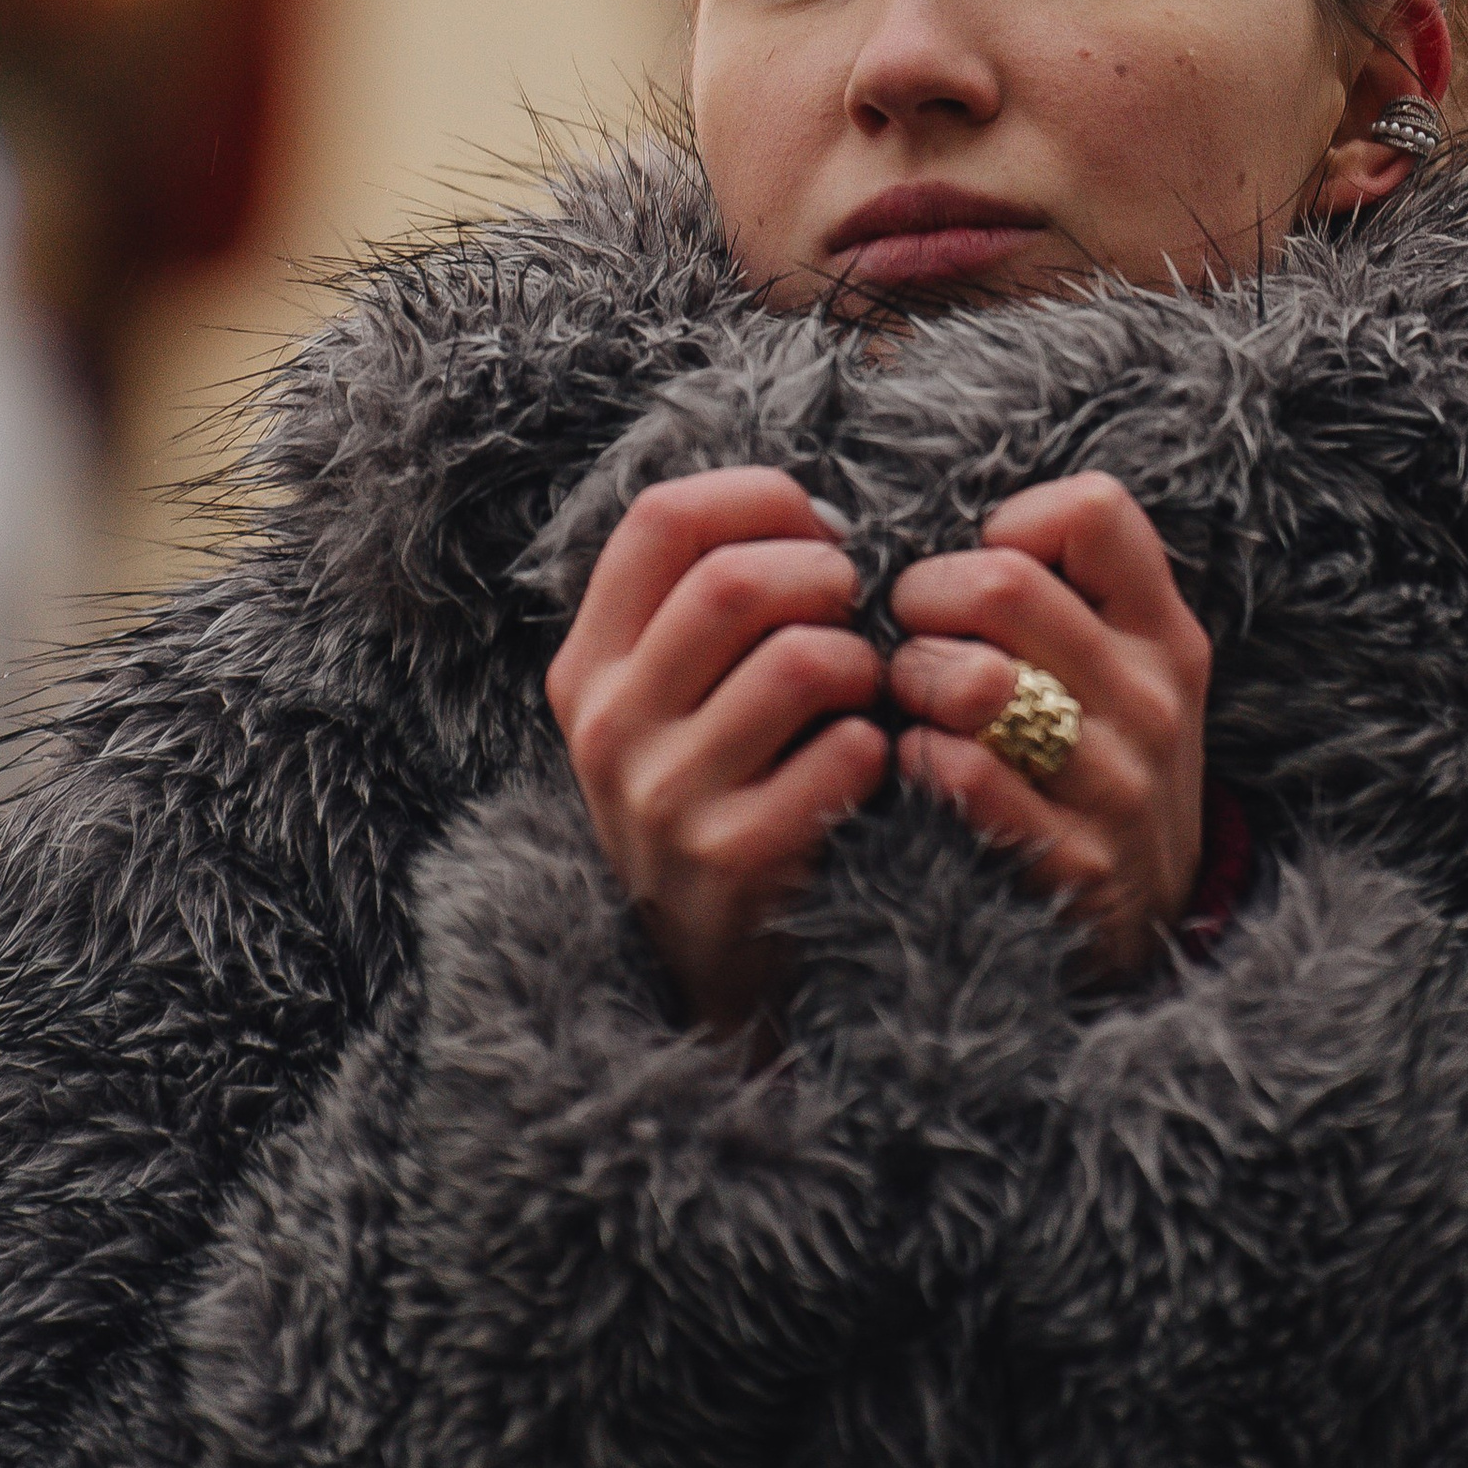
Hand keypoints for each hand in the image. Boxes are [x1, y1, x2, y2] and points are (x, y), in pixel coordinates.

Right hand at [545, 468, 886, 1036]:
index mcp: (588, 665)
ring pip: (804, 660)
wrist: (713, 966)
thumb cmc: (720, 794)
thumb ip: (707, 606)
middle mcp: (608, 726)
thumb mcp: (671, 700)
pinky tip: (866, 765)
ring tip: (863, 693)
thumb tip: (819, 514)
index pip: (664, 518)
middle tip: (854, 612)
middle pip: (736, 580)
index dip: (760, 501)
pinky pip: (846, 750)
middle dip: (826, 577)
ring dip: (863, 662)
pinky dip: (879, 743)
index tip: (813, 533)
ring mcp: (663, 798)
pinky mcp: (732, 859)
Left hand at [888, 474, 1209, 979]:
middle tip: (910, 634)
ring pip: (977, 682)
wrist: (1145, 929)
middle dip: (923, 598)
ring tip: (911, 702)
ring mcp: (1118, 785)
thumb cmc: (1096, 769)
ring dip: (913, 681)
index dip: (1011, 523)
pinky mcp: (1073, 863)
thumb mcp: (1118, 674)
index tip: (983, 570)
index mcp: (1163, 633)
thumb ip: (1058, 597)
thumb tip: (945, 529)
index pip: (1094, 511)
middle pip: (1004, 585)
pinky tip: (919, 765)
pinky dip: (919, 760)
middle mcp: (1152, 700)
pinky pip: (966, 778)